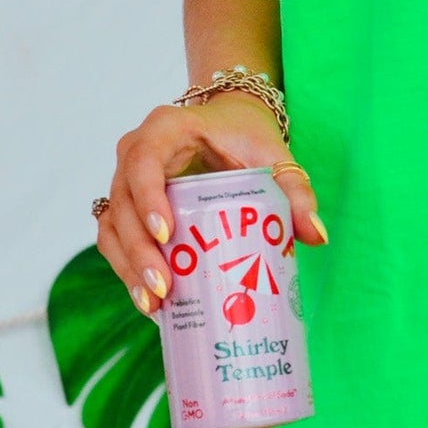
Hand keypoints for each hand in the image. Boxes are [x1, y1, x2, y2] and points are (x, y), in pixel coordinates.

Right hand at [96, 92, 327, 318]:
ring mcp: (125, 179)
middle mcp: (135, 151)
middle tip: (163, 288)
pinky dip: (128, 269)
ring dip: (127, 267)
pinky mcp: (128, 205)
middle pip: (123, 203)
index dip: (148, 198)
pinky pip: (116, 238)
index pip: (144, 162)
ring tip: (153, 304)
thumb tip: (315, 235)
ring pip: (112, 226)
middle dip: (138, 250)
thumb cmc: (248, 135)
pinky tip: (152, 304)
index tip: (166, 234)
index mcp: (165, 128)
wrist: (231, 122)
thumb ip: (295, 190)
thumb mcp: (273, 155)